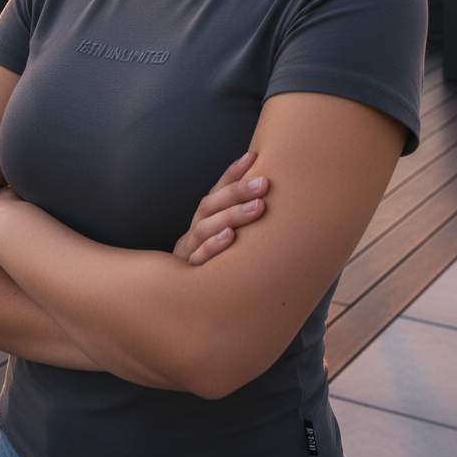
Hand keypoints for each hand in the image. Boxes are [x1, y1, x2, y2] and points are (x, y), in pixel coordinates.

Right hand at [172, 152, 267, 266]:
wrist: (186, 300)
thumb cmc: (215, 264)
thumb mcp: (224, 238)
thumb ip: (241, 217)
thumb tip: (269, 192)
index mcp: (204, 219)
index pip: (217, 190)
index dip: (233, 173)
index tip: (253, 156)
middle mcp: (195, 230)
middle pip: (211, 205)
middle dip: (237, 191)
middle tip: (264, 182)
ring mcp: (189, 250)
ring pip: (205, 228)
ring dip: (232, 215)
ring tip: (258, 206)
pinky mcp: (189, 273)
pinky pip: (199, 257)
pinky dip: (214, 246)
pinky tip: (231, 237)